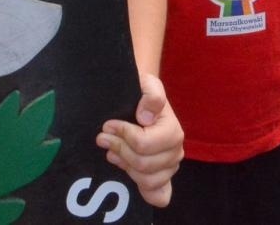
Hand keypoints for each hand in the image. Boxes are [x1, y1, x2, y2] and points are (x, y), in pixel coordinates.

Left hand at [97, 73, 182, 207]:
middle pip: (142, 164)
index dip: (121, 135)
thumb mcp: (147, 83)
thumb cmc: (142, 92)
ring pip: (147, 180)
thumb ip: (151, 95)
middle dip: (118, 149)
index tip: (107, 125)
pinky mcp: (163, 178)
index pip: (142, 144)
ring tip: (112, 151)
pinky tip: (132, 180)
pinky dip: (147, 193)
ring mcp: (170, 167)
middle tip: (103, 138)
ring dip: (124, 165)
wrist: (141, 100)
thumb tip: (145, 117)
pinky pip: (160, 196)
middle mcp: (176, 151)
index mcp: (173, 130)